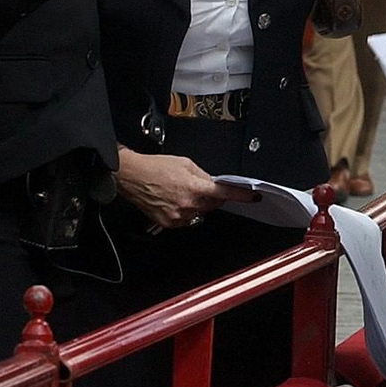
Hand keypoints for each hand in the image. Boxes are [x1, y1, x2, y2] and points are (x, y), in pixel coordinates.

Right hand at [115, 149, 237, 228]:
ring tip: (180, 192)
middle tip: (198, 186)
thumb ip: (203, 175)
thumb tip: (214, 183)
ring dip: (197, 204)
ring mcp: (179, 216)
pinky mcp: (170, 223)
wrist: (132, 177)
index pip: (224, 193)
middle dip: (212, 196)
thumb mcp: (185, 163)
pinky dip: (186, 211)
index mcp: (194, 187)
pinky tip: (174, 200)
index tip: (253, 197)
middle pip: (213, 204)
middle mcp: (188, 204)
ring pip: (200, 213)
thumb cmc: (155, 167)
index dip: (241, 196)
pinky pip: (187, 219)